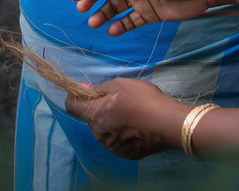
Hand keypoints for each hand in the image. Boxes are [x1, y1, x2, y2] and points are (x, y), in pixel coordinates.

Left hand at [64, 77, 186, 158]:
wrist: (167, 123)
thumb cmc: (143, 99)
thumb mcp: (121, 84)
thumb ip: (99, 88)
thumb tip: (83, 88)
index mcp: (95, 114)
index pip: (71, 106)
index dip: (76, 97)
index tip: (86, 93)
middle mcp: (99, 133)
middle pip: (91, 119)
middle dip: (100, 110)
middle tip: (120, 102)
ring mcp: (111, 146)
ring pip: (104, 131)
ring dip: (112, 123)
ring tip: (131, 116)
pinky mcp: (124, 154)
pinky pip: (117, 142)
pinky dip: (123, 135)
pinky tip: (137, 128)